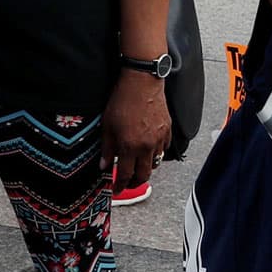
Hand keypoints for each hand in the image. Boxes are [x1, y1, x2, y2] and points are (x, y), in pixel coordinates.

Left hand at [102, 69, 170, 189]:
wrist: (141, 81)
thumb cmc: (122, 100)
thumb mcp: (107, 125)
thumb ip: (107, 149)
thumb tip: (104, 166)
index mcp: (130, 146)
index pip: (126, 175)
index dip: (120, 185)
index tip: (117, 190)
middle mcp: (147, 146)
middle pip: (144, 174)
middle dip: (135, 183)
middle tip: (128, 183)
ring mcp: (160, 138)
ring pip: (156, 162)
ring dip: (146, 167)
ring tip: (137, 165)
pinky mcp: (168, 129)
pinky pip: (164, 148)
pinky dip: (157, 153)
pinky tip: (149, 149)